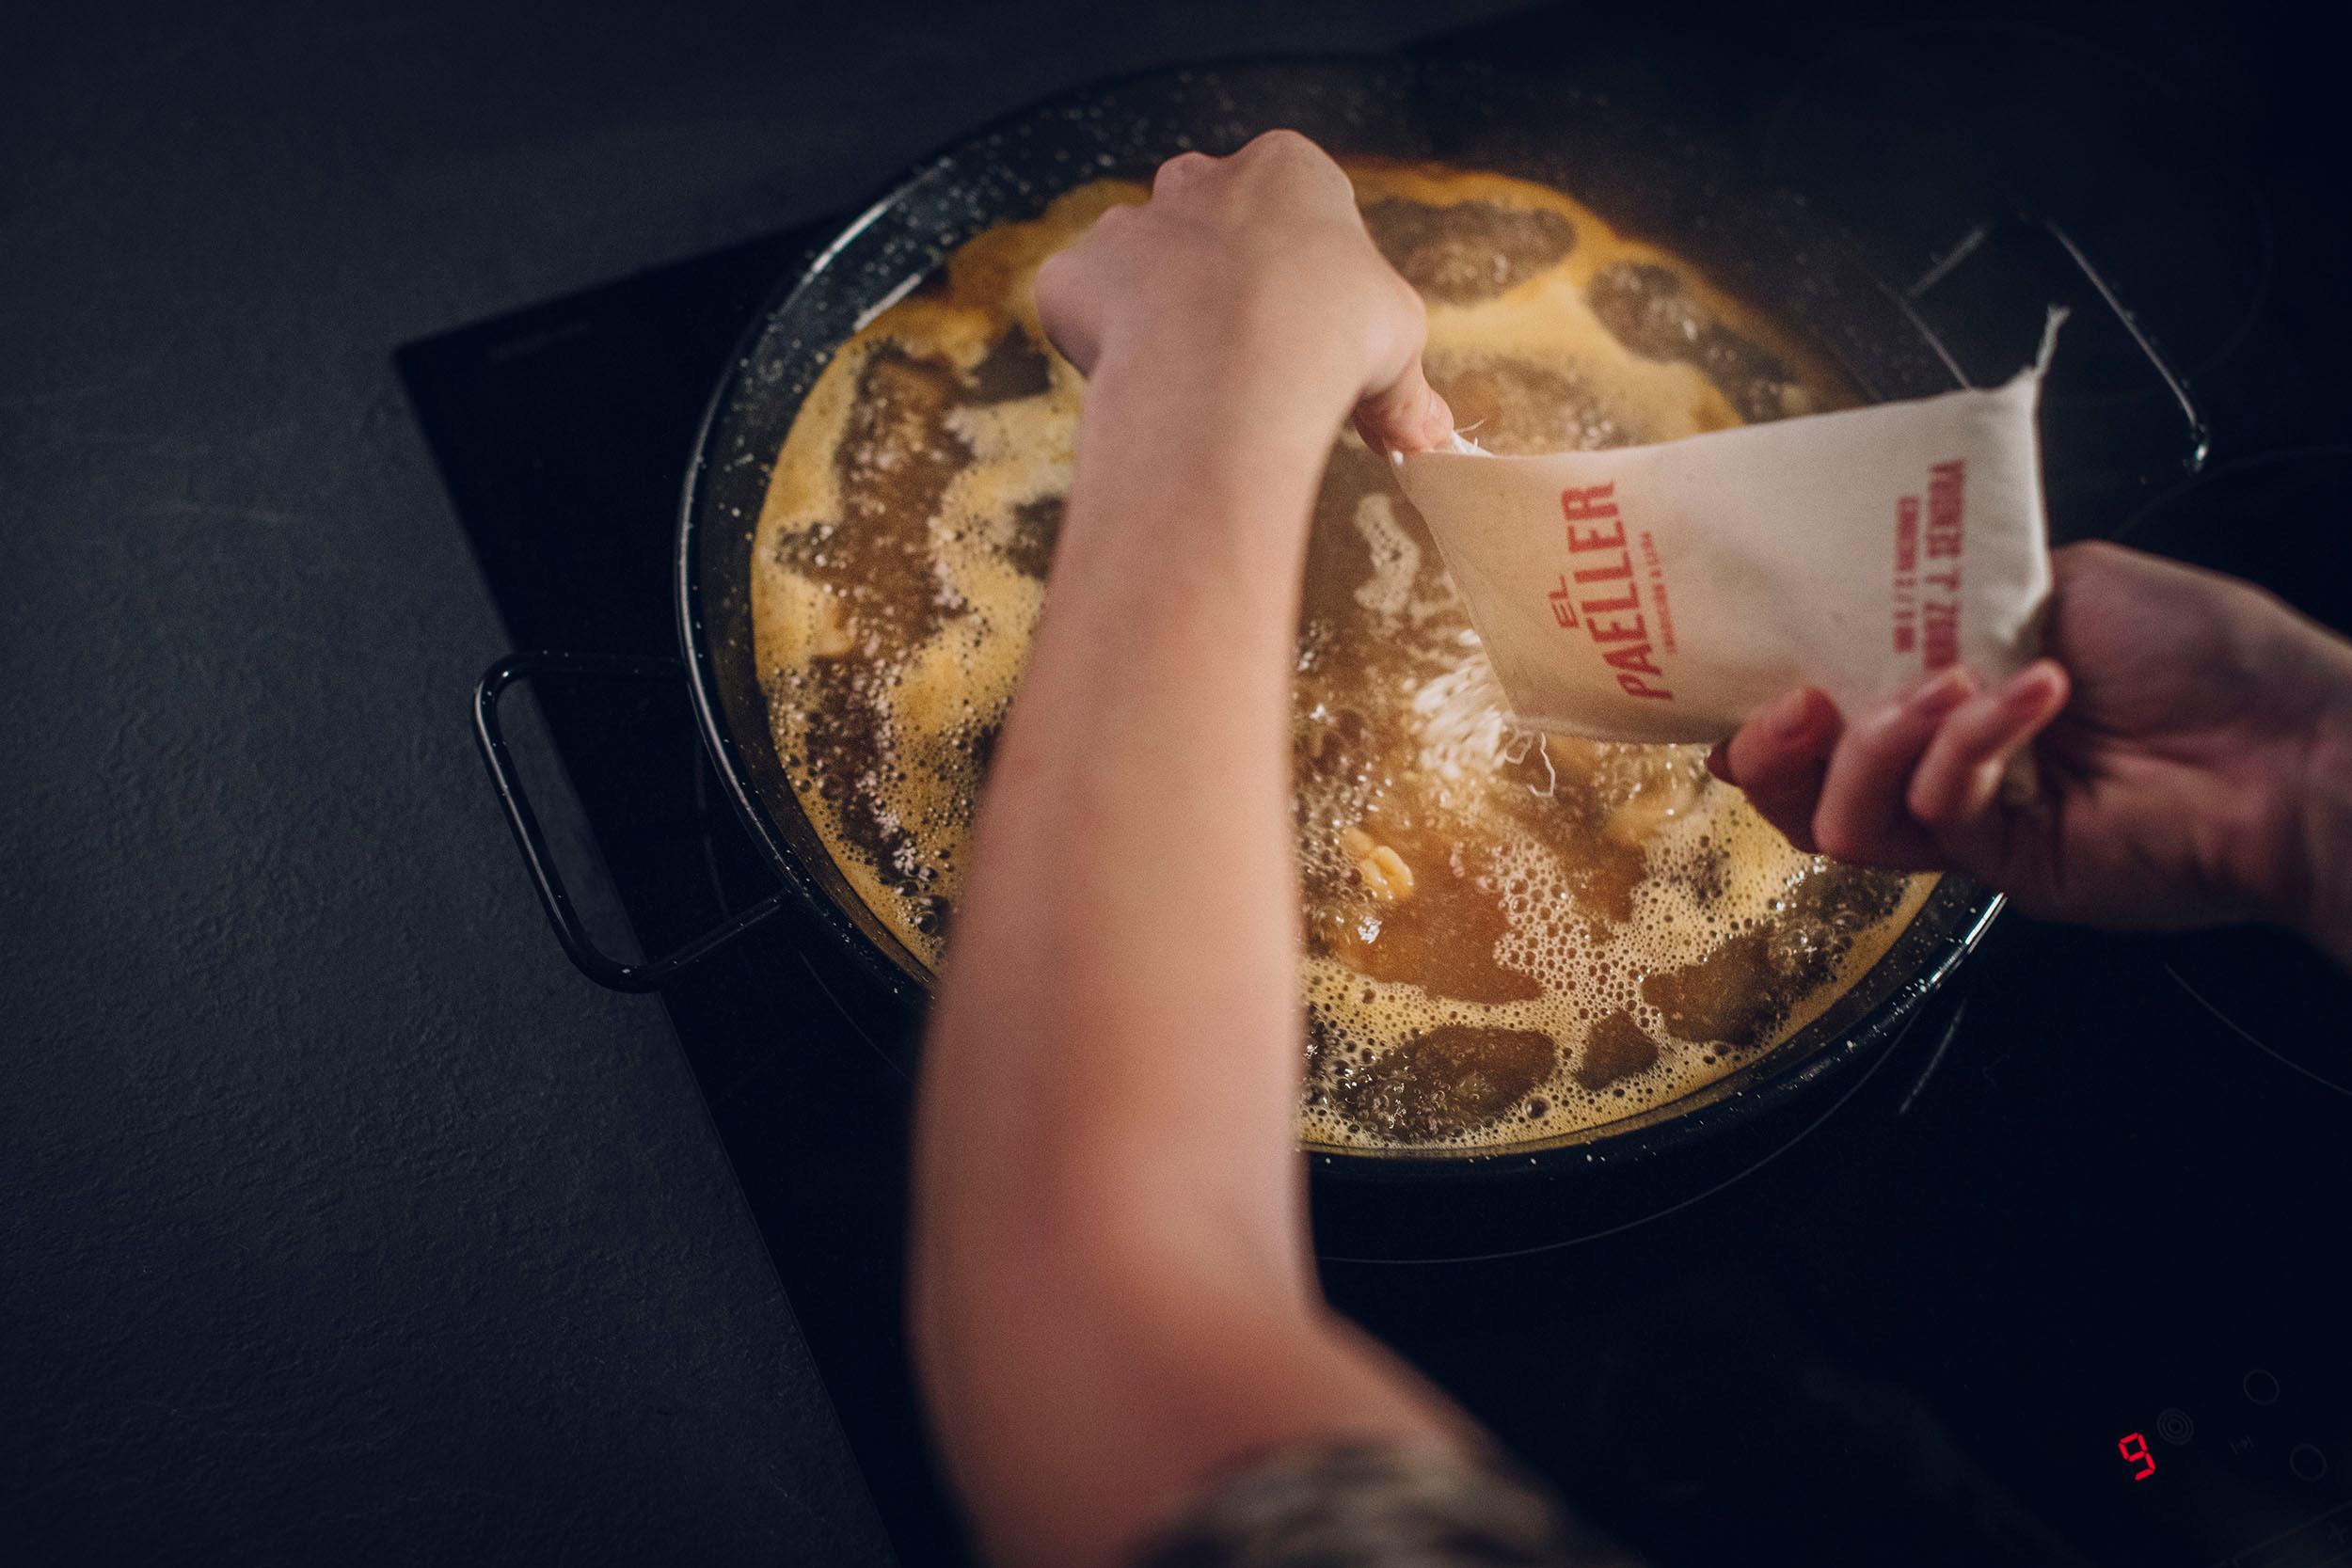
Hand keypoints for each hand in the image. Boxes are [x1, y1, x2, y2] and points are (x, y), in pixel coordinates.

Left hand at [1034, 131, 1452, 454]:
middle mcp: (1198, 180)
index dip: (1305, 278)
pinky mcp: (1071, 276)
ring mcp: (1127, 225)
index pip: (1295, 208)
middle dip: (1224, 282)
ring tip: (1193, 386)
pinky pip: (1082, 309)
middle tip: (1249, 359)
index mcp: (1287, 171)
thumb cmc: (1331, 338)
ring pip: (1138, 266)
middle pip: (1207, 222)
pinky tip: (1138, 389)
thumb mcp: (1398, 351)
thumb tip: (1427, 436)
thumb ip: (1403, 388)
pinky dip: (1103, 347)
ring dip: (1159, 315)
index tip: (1314, 334)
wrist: (1230, 370)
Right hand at [1709, 541, 2351, 951]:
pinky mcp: (1999, 864)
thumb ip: (1957, 590)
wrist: (2293, 744)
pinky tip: (2035, 698)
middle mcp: (1947, 758)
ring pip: (1843, 815)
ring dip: (1873, 742)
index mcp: (1952, 684)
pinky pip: (1935, 813)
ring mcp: (1970, 818)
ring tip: (1942, 688)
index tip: (1744, 655)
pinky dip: (1970, 748)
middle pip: (1804, 780)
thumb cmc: (2205, 651)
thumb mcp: (2064, 577)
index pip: (1826, 700)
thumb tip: (1869, 595)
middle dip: (1774, 742)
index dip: (1769, 689)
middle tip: (1798, 702)